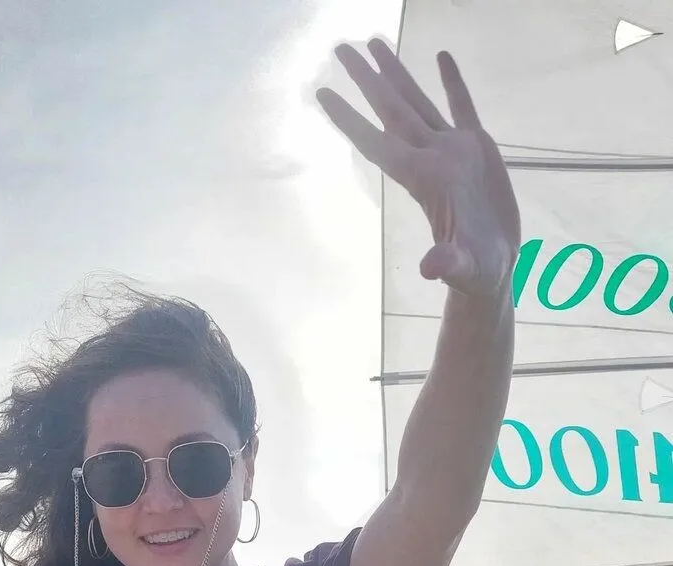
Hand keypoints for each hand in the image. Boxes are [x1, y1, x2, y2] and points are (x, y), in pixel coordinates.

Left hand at [316, 39, 520, 299]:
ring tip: (376, 42)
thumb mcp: (463, 266)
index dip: (349, 120)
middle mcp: (431, 158)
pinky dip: (452, 82)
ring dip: (396, 74)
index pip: (377, 142)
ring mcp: (452, 151)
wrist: (494, 267)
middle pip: (391, 110)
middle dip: (366, 80)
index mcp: (422, 179)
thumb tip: (432, 268)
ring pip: (417, 102)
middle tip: (340, 48)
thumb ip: (447, 262)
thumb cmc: (475, 272)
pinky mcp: (478, 149)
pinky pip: (460, 106)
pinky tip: (440, 56)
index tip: (322, 93)